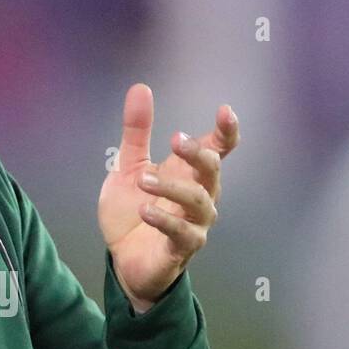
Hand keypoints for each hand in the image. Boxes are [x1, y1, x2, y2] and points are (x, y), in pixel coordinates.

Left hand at [99, 87, 238, 311]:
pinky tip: (145, 210)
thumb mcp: (128, 167)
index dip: (226, 131)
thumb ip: (136, 132)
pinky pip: (183, 233)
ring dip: (172, 187)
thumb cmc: (133, 213)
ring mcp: (194, 223)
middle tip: (174, 140)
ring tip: (143, 181)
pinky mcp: (182, 248)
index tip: (225, 112)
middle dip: (197, 153)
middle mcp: (199, 196)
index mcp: (189, 173)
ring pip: (199, 201)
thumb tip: (140, 88)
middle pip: (213, 170)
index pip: (218, 148)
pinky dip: (165, 220)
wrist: (122, 260)